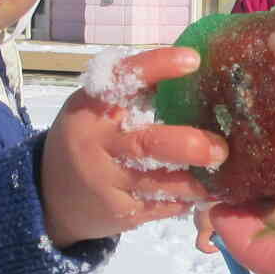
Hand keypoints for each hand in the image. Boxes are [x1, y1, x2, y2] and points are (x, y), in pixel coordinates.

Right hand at [40, 46, 227, 247]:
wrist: (53, 197)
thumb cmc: (90, 138)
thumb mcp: (97, 109)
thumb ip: (135, 91)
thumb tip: (196, 64)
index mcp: (90, 108)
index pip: (121, 80)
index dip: (156, 67)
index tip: (193, 60)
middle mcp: (95, 144)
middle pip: (145, 144)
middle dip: (187, 145)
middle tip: (220, 148)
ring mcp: (106, 183)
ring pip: (158, 183)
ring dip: (195, 180)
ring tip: (222, 174)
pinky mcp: (119, 213)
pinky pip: (161, 207)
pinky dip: (187, 199)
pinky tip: (205, 192)